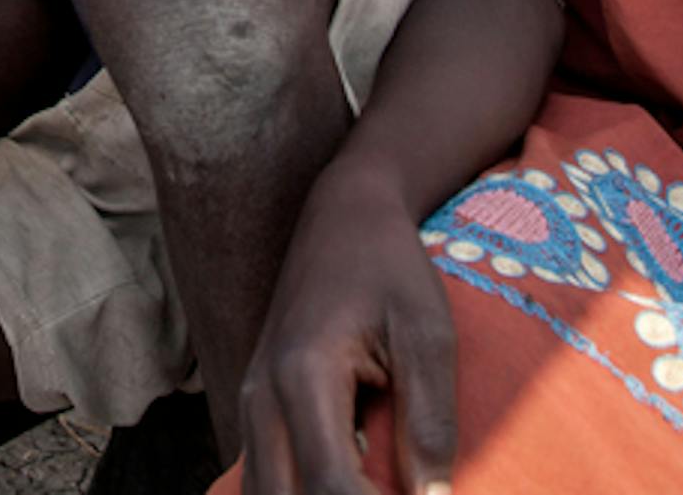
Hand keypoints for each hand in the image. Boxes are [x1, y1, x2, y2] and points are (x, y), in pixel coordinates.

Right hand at [239, 161, 456, 494]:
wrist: (343, 216)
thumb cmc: (391, 268)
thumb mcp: (427, 332)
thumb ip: (430, 418)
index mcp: (303, 374)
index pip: (330, 484)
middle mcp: (261, 396)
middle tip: (398, 494)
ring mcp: (251, 403)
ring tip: (374, 487)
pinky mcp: (257, 408)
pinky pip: (264, 478)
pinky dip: (300, 494)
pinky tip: (351, 484)